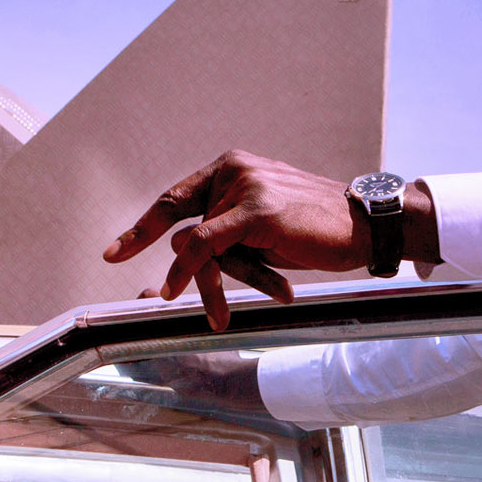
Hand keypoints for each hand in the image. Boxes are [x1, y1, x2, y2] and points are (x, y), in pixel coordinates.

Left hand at [104, 151, 437, 328]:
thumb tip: (185, 255)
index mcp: (233, 167)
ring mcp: (244, 186)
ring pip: (199, 242)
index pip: (179, 198)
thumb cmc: (318, 230)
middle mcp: (234, 169)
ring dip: (207, 283)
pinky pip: (206, 243)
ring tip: (218, 314)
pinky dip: (191, 269)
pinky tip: (179, 290)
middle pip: (188, 225)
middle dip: (183, 270)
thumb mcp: (264, 228)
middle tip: (156, 296)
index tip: (116, 252)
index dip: (145, 226)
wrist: (366, 225)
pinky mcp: (256, 210)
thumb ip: (226, 232)